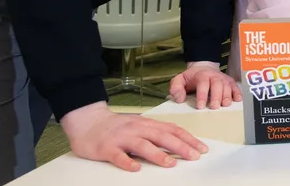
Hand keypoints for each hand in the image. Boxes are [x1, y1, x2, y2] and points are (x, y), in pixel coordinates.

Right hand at [60, 102, 206, 170]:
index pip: (172, 130)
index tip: (202, 148)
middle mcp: (137, 129)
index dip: (188, 139)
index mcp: (147, 124)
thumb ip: (156, 132)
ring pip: (142, 146)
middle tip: (194, 156)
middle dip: (180, 147)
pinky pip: (118, 156)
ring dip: (158, 154)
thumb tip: (179, 141)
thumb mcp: (139, 125)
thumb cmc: (117, 126)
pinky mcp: (106, 148)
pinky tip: (136, 169)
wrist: (87, 121)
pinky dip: (127, 162)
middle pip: (162, 137)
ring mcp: (121, 138)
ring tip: (171, 163)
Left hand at [169, 61, 240, 109]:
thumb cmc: (191, 78)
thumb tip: (179, 99)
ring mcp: (223, 78)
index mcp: (201, 75)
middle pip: (217, 84)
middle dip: (216, 96)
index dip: (202, 95)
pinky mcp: (230, 82)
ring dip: (227, 96)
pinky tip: (237, 100)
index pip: (203, 84)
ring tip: (225, 105)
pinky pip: (235, 86)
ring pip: (227, 86)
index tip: (200, 106)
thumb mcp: (179, 80)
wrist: (203, 67)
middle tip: (214, 107)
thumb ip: (176, 88)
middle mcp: (214, 76)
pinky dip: (237, 93)